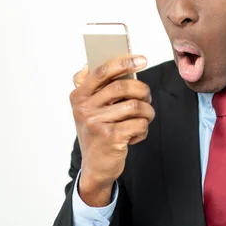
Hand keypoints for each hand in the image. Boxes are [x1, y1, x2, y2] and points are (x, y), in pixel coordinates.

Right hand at [69, 55, 154, 206]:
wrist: (95, 166)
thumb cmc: (97, 132)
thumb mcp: (88, 108)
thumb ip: (92, 86)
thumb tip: (99, 62)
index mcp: (78, 96)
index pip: (101, 71)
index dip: (123, 62)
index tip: (141, 59)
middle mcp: (84, 108)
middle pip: (122, 86)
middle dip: (142, 89)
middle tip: (147, 96)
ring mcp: (96, 123)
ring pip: (135, 106)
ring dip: (146, 111)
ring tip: (144, 117)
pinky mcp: (110, 138)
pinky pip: (139, 124)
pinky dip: (143, 129)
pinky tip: (135, 134)